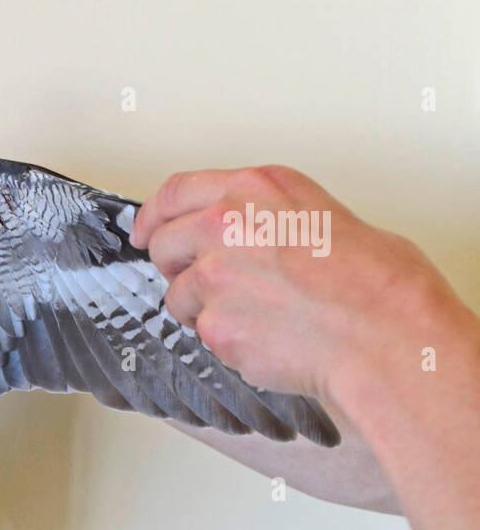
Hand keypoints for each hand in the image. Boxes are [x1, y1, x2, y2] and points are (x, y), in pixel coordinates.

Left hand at [129, 165, 469, 408]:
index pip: (177, 191)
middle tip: (209, 283)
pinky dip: (225, 341)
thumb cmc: (377, 284)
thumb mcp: (324, 214)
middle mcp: (226, 223)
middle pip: (165, 244)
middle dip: (178, 266)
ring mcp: (214, 274)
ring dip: (204, 309)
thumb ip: (271, 218)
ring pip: (178, 295)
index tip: (145, 230)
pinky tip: (266, 337)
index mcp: (256, 188)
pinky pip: (201, 333)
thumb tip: (256, 237)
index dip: (154, 215)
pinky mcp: (212, 323)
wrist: (385, 336)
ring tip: (258, 315)